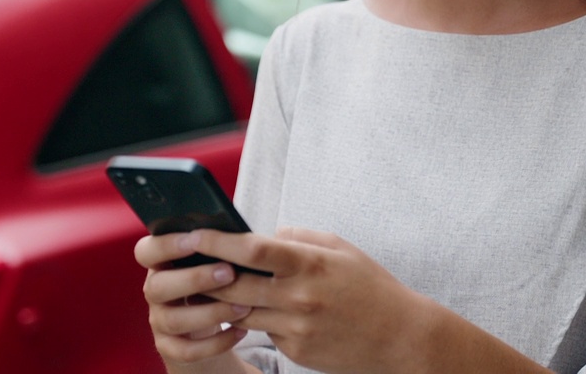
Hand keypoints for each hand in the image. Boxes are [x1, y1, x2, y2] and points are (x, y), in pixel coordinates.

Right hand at [134, 234, 255, 373]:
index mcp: (161, 264)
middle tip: (229, 272)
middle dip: (194, 279)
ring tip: (243, 305)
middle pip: (157, 286)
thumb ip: (215, 249)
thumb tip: (239, 233)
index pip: (145, 251)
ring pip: (173, 320)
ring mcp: (159, 321)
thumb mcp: (210, 263)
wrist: (206, 329)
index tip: (196, 239)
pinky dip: (216, 343)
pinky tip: (240, 331)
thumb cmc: (213, 283)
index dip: (166, 245)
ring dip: (211, 312)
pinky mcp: (170, 348)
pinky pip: (187, 350)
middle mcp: (154, 291)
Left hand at [183, 227, 436, 373]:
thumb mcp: (342, 249)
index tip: (194, 233)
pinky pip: (263, 332)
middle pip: (234, 285)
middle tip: (185, 262)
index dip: (218, 241)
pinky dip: (256, 319)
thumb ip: (300, 239)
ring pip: (241, 313)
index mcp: (310, 265)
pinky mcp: (295, 352)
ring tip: (208, 284)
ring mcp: (296, 328)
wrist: (399, 338)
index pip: (253, 250)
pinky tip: (255, 309)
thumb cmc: (371, 287)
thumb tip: (265, 234)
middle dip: (206, 274)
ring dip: (223, 299)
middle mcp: (299, 298)